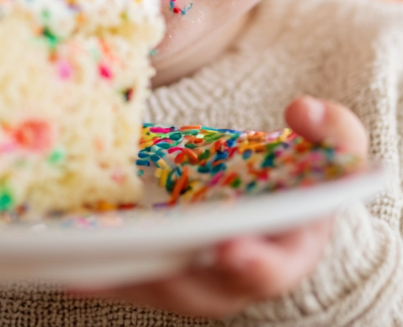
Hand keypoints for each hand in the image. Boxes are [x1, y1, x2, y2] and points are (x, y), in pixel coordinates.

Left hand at [71, 96, 368, 317]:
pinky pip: (135, 282)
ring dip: (125, 280)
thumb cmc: (311, 178)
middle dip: (173, 280)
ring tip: (81, 264)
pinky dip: (104, 277)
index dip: (254, 262)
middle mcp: (241, 279)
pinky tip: (67, 264)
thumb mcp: (335, 149)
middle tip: (139, 258)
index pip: (274, 268)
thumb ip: (331, 130)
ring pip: (162, 291)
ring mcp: (202, 283)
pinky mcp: (169, 275)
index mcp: (290, 252)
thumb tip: (302, 110)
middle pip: (206, 293)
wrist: (289, 209)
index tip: (229, 248)